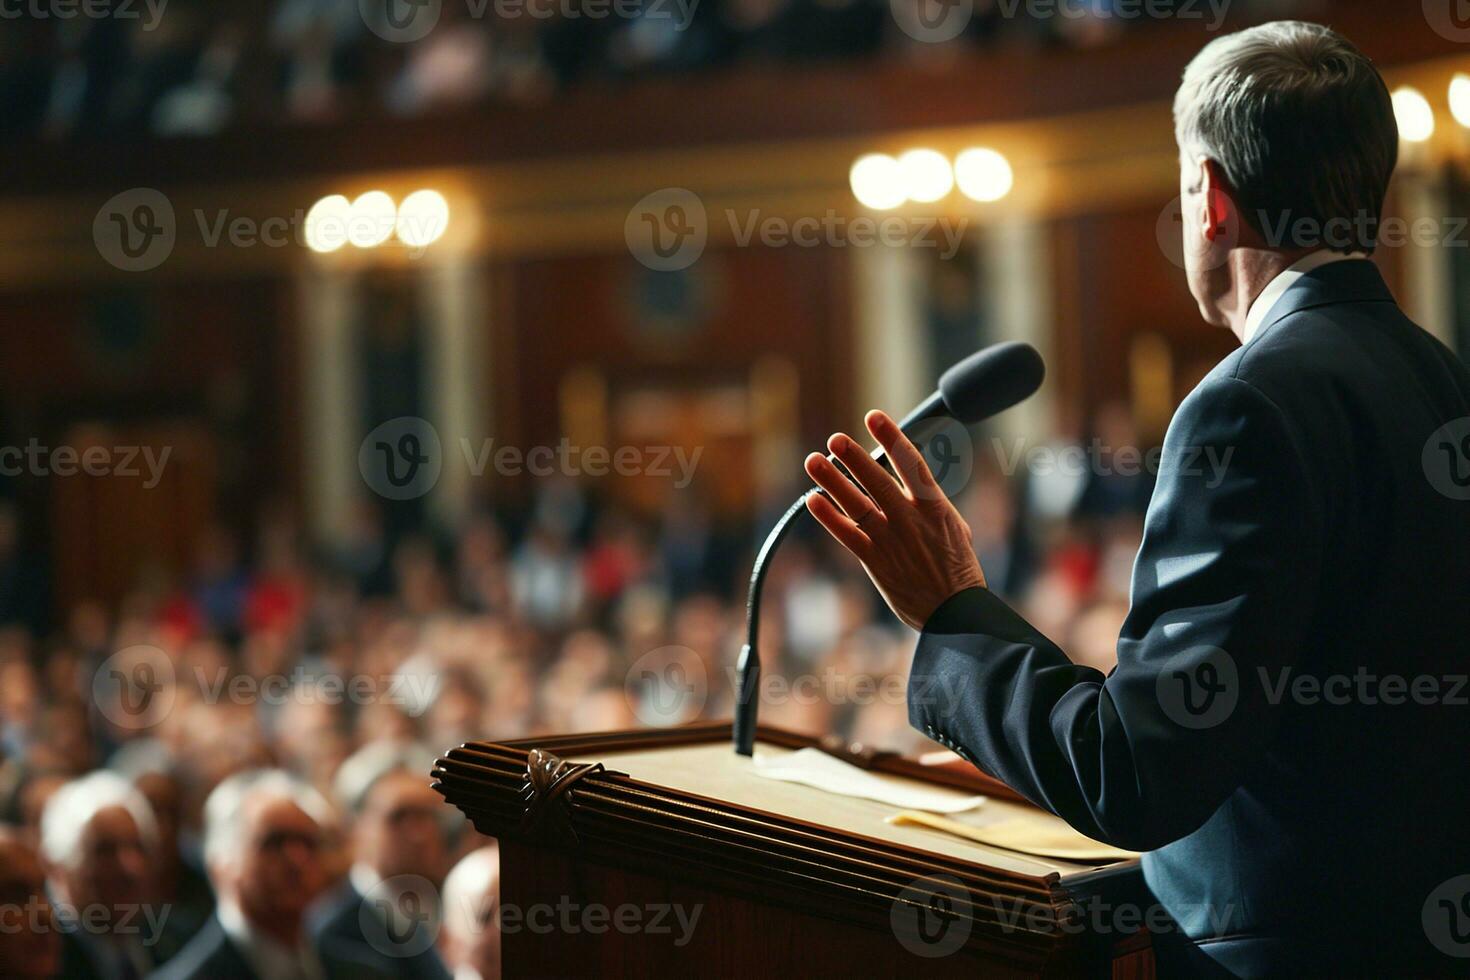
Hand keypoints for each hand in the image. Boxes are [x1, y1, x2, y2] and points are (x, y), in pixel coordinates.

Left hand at [804, 410, 985, 630]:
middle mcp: (910, 519)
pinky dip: (828, 516)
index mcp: (935, 507)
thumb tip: (917, 489)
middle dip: (854, 457)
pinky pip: (847, 534)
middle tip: (835, 439)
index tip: (873, 417)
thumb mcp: (956, 530)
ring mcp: (891, 540)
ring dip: (833, 481)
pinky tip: (813, 499)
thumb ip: (931, 507)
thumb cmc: (959, 572)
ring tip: (814, 460)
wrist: (957, 614)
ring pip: (856, 504)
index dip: (891, 437)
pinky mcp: (875, 561)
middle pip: (877, 480)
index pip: (910, 463)